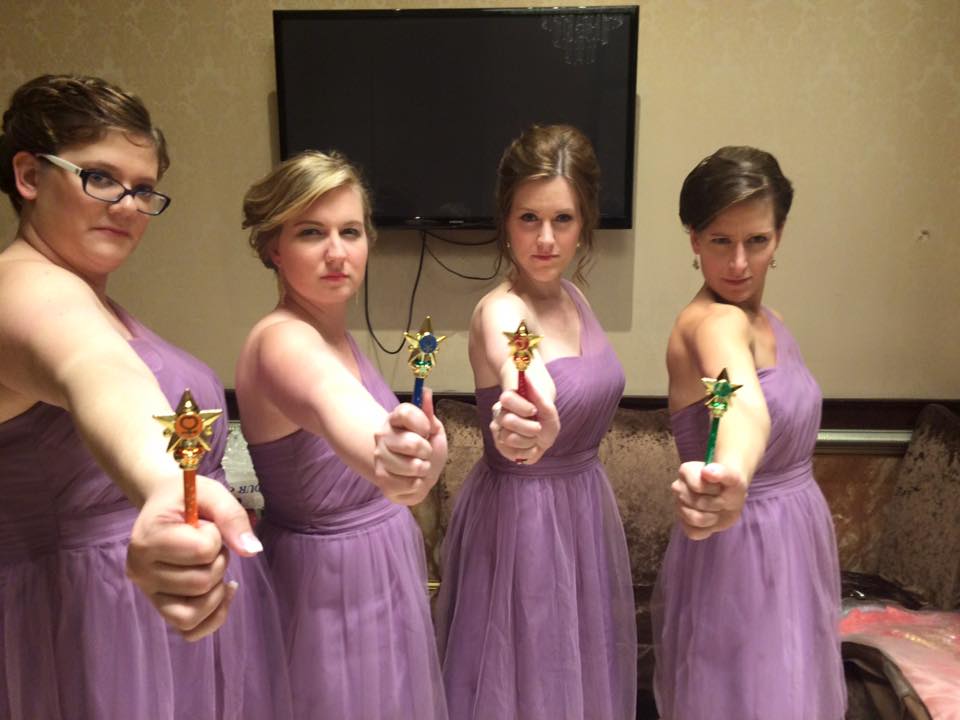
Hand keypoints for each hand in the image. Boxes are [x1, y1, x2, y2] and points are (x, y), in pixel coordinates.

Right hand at [126, 476, 262, 640]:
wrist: (164, 504)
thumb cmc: (186, 498)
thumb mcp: (212, 494)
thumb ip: (232, 517)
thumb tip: (252, 551)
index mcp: (148, 539)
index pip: (202, 551)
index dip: (216, 536)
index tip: (204, 524)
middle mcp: (140, 571)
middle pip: (200, 584)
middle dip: (218, 561)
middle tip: (209, 544)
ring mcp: (148, 593)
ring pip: (193, 614)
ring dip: (216, 590)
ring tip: (210, 565)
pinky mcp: (160, 607)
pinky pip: (189, 630)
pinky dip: (213, 616)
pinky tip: (223, 592)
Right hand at [373, 388, 445, 505]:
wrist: (415, 473)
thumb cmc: (425, 448)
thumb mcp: (433, 429)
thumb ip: (428, 413)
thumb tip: (426, 391)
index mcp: (395, 419)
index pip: (405, 413)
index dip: (422, 423)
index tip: (427, 430)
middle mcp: (383, 436)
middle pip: (412, 444)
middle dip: (427, 451)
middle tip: (425, 453)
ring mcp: (380, 458)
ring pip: (412, 467)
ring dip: (424, 469)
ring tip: (420, 467)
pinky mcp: (381, 480)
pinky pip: (410, 485)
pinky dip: (419, 484)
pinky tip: (413, 479)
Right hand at [489, 381, 559, 464]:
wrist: (542, 426)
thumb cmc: (543, 412)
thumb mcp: (547, 406)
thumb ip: (538, 395)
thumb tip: (526, 375)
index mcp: (508, 400)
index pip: (507, 398)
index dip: (523, 407)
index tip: (534, 410)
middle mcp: (499, 414)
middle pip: (508, 421)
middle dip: (530, 427)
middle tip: (537, 427)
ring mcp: (498, 431)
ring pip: (509, 438)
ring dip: (529, 441)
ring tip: (534, 437)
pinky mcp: (501, 446)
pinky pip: (510, 453)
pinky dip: (526, 452)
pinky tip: (531, 446)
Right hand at [671, 461, 747, 539]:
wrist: (730, 499)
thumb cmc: (729, 486)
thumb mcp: (734, 479)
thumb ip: (723, 473)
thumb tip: (707, 471)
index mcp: (686, 471)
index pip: (697, 486)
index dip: (714, 491)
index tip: (720, 488)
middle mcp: (678, 487)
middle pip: (696, 503)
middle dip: (715, 505)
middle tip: (721, 500)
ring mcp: (678, 505)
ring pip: (693, 518)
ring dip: (712, 518)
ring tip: (717, 510)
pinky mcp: (683, 522)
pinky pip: (692, 532)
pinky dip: (706, 530)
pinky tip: (711, 521)